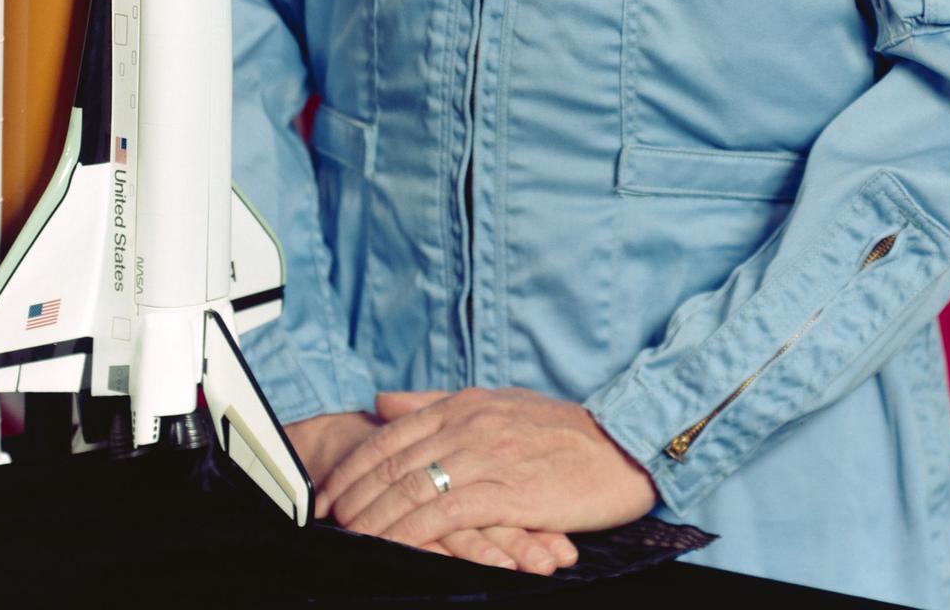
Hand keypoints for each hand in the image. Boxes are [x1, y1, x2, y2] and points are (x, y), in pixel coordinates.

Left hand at [290, 407, 576, 573]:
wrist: (622, 448)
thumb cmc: (560, 433)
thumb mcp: (496, 404)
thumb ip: (436, 405)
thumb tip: (382, 401)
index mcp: (464, 404)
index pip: (391, 434)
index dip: (354, 466)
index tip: (329, 492)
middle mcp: (469, 425)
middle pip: (394, 462)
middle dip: (353, 495)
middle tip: (326, 522)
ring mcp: (487, 457)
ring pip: (413, 488)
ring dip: (374, 518)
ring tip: (349, 539)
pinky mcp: (508, 492)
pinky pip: (446, 513)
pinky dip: (413, 532)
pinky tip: (393, 548)